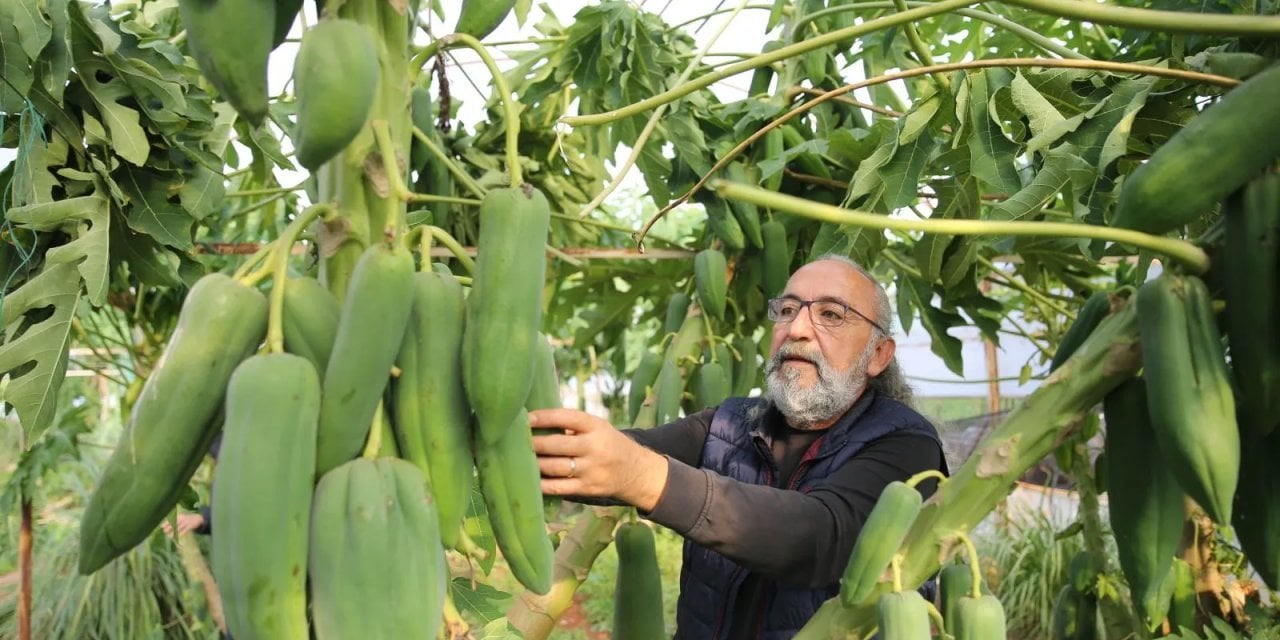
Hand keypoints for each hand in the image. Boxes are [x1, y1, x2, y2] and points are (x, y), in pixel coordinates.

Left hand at [161, 512, 204, 536]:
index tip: (162, 526)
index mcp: (180, 516)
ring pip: (178, 528)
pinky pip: (184, 531)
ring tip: (169, 536)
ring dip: (173, 532)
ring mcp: (186, 523)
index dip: (166, 523)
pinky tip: (176, 536)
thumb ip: (175, 520)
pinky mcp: (190, 526)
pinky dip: (180, 534)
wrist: (198, 518)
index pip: (172, 519)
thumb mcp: (181, 517)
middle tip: (164, 531)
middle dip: (169, 528)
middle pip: (174, 524)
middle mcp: (182, 519)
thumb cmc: (187, 519)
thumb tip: (165, 524)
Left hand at [528, 408, 667, 511]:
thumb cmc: (607, 443)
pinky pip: (559, 487)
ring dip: (535, 463)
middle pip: (558, 445)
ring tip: (519, 459)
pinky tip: (530, 479)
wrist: (635, 470)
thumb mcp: (597, 427)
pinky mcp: (587, 488)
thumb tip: (534, 420)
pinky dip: (542, 484)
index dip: (545, 417)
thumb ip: (572, 424)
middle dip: (534, 443)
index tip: (526, 417)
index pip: (568, 418)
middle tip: (516, 441)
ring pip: (555, 467)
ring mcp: (591, 470)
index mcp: (596, 427)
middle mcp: (594, 447)